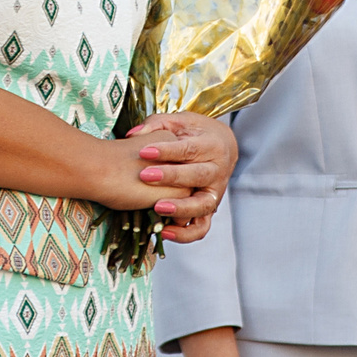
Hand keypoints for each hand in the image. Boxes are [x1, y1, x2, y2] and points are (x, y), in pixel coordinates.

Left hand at [121, 112, 236, 242]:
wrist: (223, 146)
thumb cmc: (195, 133)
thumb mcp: (180, 121)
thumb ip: (157, 124)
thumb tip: (133, 134)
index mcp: (212, 145)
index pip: (189, 149)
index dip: (166, 151)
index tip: (143, 151)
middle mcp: (218, 170)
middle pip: (198, 175)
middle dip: (171, 177)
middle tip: (144, 176)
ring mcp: (215, 193)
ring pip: (203, 205)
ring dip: (181, 208)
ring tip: (157, 207)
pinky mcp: (209, 209)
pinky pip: (201, 227)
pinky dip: (185, 234)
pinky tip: (164, 232)